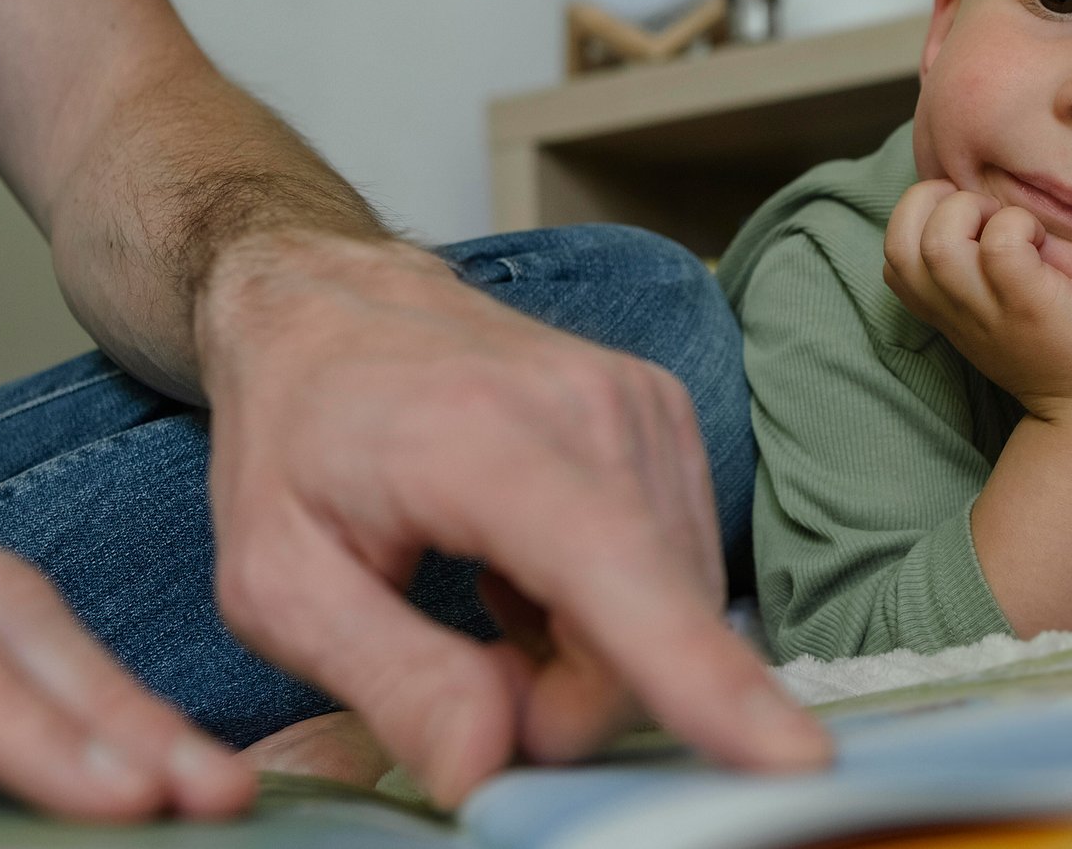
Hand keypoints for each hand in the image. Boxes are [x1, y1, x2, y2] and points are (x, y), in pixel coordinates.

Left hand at [195, 232, 829, 804]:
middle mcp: (589, 406)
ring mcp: (643, 403)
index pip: (614, 573)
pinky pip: (677, 569)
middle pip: (647, 629)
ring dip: (588, 655)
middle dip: (566, 701)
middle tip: (464, 675)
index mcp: (482, 442)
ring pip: (674, 607)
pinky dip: (609, 606)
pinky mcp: (666, 416)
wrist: (324, 303)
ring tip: (488, 605)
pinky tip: (529, 574)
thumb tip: (490, 768)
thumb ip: (390, 680)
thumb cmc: (293, 438)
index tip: (792, 759)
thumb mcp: (279, 582)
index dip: (700, 676)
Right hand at [882, 180, 1071, 414]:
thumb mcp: (999, 313)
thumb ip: (976, 273)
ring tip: (1016, 226)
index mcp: (944, 309)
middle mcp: (956, 309)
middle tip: (988, 215)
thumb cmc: (1063, 348)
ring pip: (938, 241)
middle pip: (898, 241)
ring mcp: (990, 309)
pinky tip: (1044, 242)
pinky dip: (1019, 225)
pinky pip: (1001, 245)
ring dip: (974, 211)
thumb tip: (983, 207)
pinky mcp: (1031, 304)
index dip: (921, 214)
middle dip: (935, 203)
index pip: (892, 251)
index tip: (972, 220)